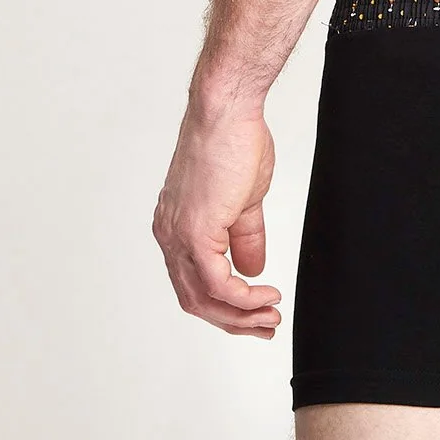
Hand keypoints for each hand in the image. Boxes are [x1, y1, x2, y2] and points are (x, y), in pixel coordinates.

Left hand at [152, 99, 281, 338]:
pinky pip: (216, 283)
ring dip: (240, 316)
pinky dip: (242, 298)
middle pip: (194, 300)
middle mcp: (169, 235)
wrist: (226, 111)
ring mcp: (178, 236)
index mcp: (176, 226)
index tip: (256, 312)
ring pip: (203, 299)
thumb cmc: (234, 141)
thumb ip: (245, 236)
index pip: (193, 283)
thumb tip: (252, 269)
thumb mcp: (244, 199)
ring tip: (270, 317)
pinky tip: (264, 296)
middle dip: (233, 321)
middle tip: (265, 327)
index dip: (224, 305)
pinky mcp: (195, 232)